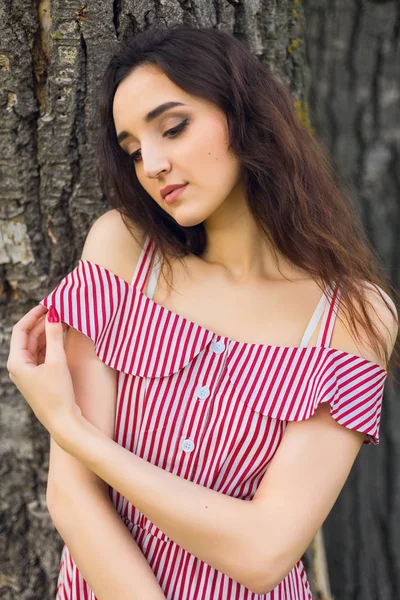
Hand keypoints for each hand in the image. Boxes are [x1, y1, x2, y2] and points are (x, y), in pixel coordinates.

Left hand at [7, 304, 81, 438]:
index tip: (48, 303)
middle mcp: (19, 366)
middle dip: (43, 322)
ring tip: (64, 319)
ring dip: (49, 332)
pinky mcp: (40, 378)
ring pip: (37, 345)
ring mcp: (29, 373)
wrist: (63, 422)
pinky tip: (63, 336)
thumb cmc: (57, 394)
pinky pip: (43, 354)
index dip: (34, 314)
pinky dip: (52, 344)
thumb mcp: (56, 361)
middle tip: (59, 309)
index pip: (21, 330)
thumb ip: (55, 336)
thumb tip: (54, 313)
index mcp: (16, 362)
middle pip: (29, 336)